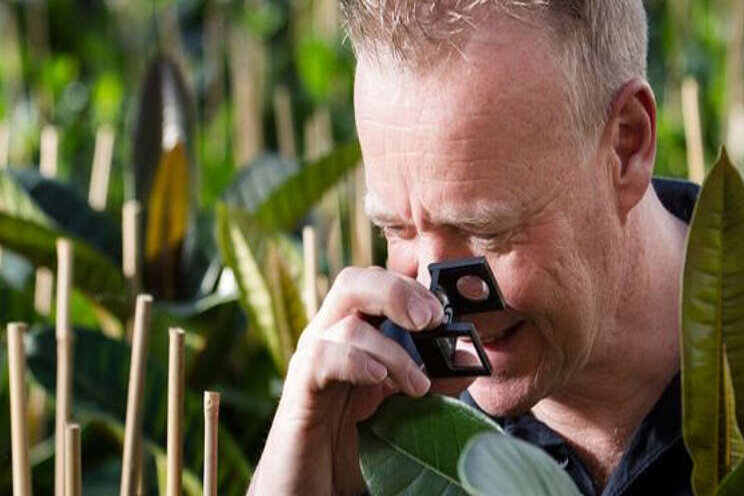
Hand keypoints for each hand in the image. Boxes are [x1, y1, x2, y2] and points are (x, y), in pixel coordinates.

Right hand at [248, 266, 452, 494]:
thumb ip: (430, 379)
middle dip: (396, 291)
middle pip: (353, 282)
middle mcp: (328, 338)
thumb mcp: (400, 406)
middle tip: (431, 319)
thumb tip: (466, 357)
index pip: (377, 285)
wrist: (309, 489)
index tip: (444, 311)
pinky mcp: (298, 391)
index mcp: (354, 335)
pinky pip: (321, 357)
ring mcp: (310, 361)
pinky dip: (355, 361)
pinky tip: (378, 379)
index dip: (412, 288)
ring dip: (392, 351)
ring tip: (417, 387)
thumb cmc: (353, 445)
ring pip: (346, 323)